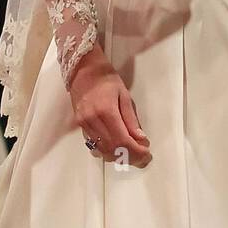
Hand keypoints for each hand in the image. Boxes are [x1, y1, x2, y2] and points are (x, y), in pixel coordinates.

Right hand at [68, 45, 150, 166]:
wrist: (83, 70)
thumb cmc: (106, 79)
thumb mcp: (125, 95)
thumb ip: (131, 119)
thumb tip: (140, 139)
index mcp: (106, 111)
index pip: (122, 140)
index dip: (136, 151)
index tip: (147, 153)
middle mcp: (92, 120)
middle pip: (112, 149)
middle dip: (130, 157)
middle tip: (143, 157)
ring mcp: (84, 124)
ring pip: (102, 151)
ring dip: (119, 157)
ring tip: (133, 154)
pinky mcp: (80, 126)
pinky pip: (93, 146)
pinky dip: (107, 151)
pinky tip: (117, 149)